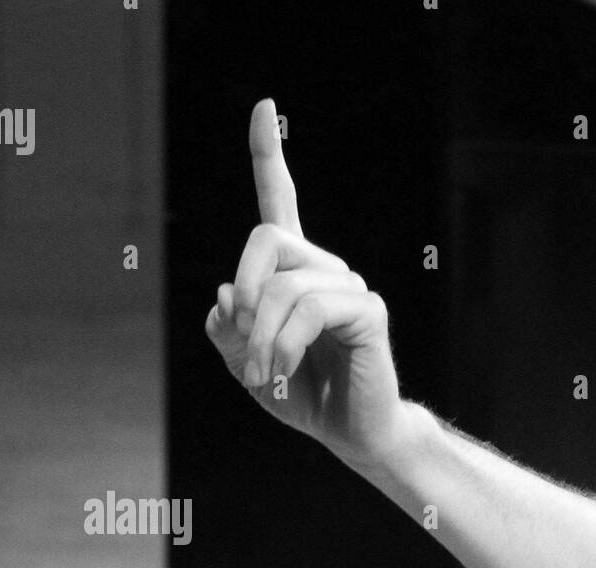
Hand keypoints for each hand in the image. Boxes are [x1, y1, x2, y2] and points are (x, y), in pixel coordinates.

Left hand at [205, 98, 422, 467]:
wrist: (351, 433)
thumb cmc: (302, 396)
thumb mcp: (244, 363)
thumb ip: (228, 327)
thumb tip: (230, 291)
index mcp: (295, 273)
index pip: (280, 203)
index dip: (268, 156)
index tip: (264, 107)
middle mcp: (325, 269)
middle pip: (267, 239)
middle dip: (244, 294)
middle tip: (241, 350)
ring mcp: (349, 287)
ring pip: (284, 285)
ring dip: (260, 338)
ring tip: (262, 377)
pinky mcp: (368, 311)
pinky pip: (310, 309)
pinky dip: (285, 344)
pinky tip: (284, 371)